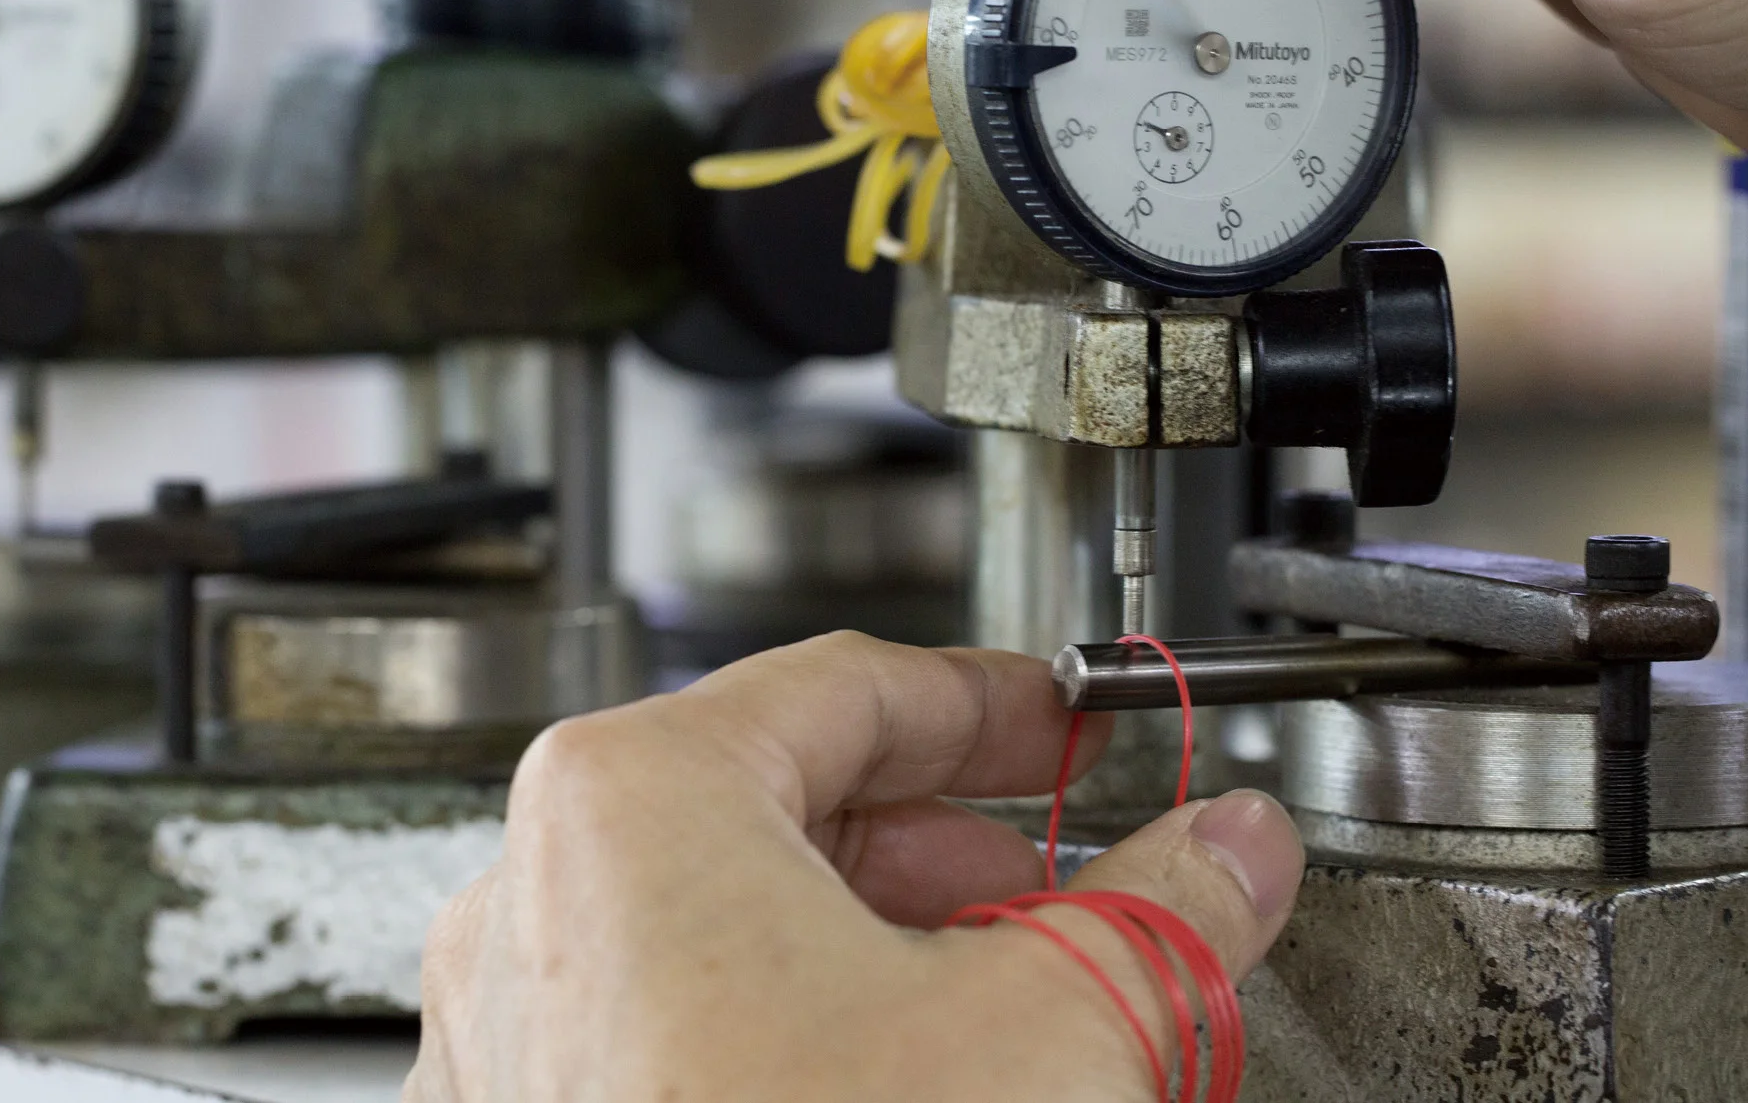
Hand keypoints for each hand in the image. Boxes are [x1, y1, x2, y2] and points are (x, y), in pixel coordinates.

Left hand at [407, 633, 1303, 1101]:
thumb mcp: (1051, 1033)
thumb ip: (1162, 910)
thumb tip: (1232, 850)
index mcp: (630, 803)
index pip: (844, 686)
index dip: (993, 707)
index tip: (1069, 733)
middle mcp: (532, 899)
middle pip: (778, 804)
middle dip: (947, 848)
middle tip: (1061, 883)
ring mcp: (516, 1032)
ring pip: (722, 927)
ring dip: (878, 949)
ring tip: (1001, 1009)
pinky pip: (669, 1030)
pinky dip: (790, 1033)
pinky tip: (900, 1091)